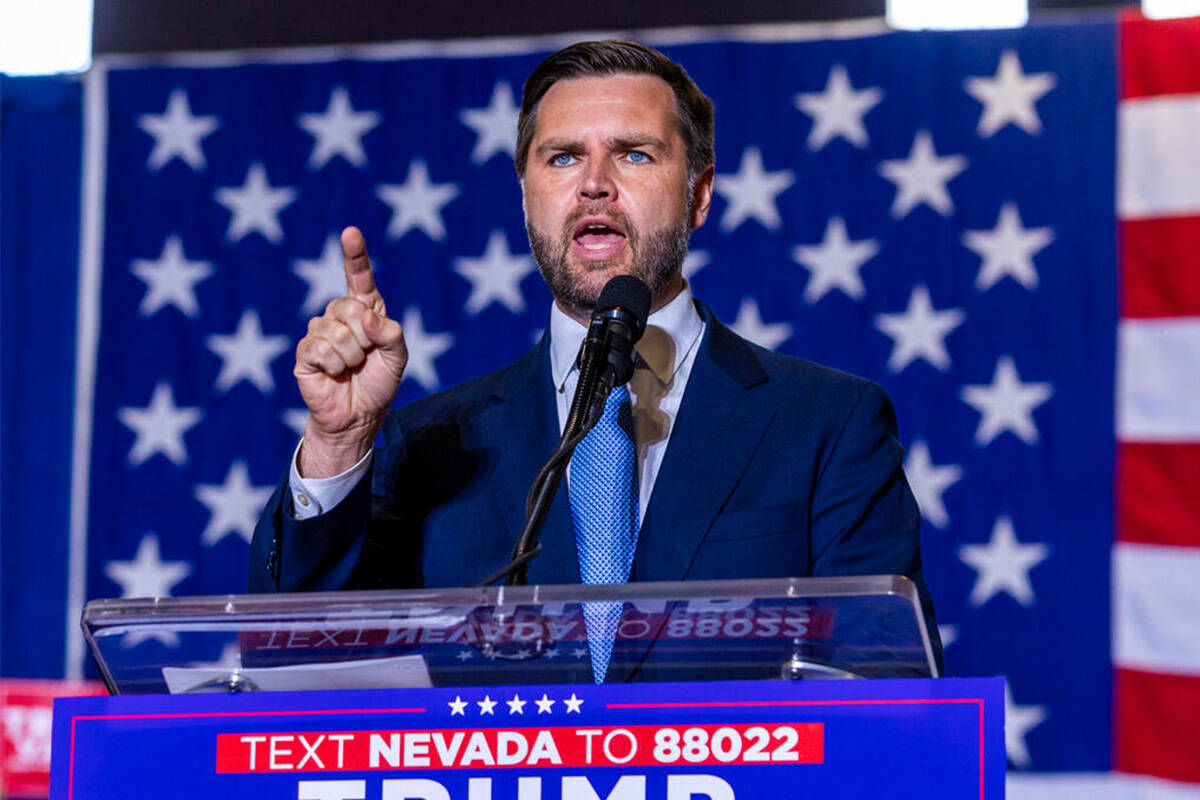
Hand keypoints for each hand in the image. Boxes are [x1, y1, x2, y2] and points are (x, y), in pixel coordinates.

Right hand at [294, 227, 406, 476]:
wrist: (359, 416)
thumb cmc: (378, 383)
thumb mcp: (398, 357)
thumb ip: (391, 333)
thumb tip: (366, 318)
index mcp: (364, 310)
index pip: (358, 277)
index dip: (354, 255)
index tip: (350, 232)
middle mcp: (339, 315)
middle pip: (349, 308)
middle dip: (364, 337)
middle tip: (365, 357)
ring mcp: (318, 332)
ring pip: (336, 332)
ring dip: (351, 356)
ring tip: (351, 368)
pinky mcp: (305, 352)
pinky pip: (321, 349)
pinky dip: (334, 366)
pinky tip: (334, 374)